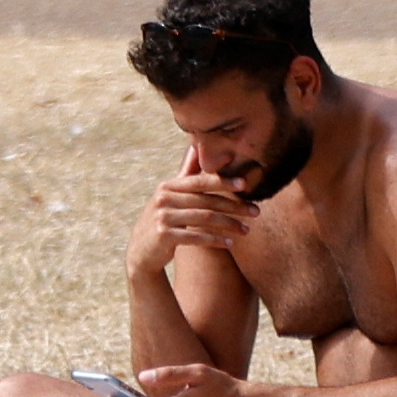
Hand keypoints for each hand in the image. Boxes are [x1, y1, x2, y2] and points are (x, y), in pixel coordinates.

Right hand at [133, 176, 253, 276]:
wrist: (141, 251)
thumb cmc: (164, 219)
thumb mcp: (170, 196)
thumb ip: (185, 174)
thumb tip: (196, 145)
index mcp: (168, 186)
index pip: (200, 182)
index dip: (223, 181)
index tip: (245, 184)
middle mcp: (164, 198)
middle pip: (206, 201)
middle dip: (234, 206)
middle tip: (256, 211)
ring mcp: (163, 217)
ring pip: (204, 219)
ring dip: (229, 224)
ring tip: (247, 230)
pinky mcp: (164, 235)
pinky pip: (196, 237)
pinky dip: (215, 240)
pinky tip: (230, 243)